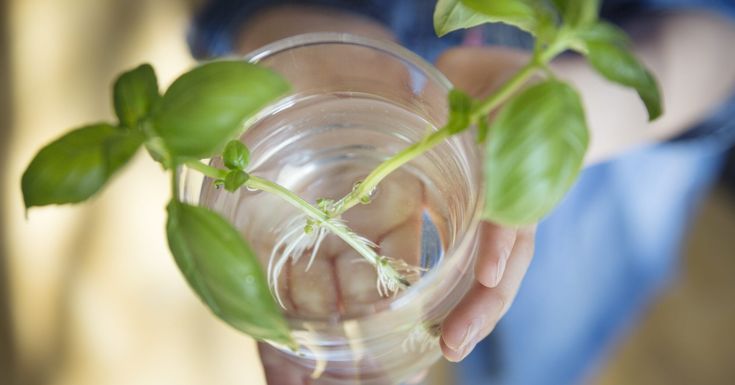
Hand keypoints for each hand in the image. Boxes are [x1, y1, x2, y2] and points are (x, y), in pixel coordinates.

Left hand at [435, 47, 537, 361]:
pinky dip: (468, 295)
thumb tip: (432, 97)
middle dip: (486, 302)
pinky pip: (483, 264)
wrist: (524, 91)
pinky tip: (440, 325)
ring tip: (450, 347)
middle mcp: (521, 199)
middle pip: (512, 257)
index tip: (491, 274)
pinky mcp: (488, 224)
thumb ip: (469, 92)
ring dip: (478, 311)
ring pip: (502, 272)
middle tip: (454, 341)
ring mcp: (510, 218)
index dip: (502, 239)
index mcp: (522, 164)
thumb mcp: (490, 80)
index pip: (516, 206)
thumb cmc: (502, 84)